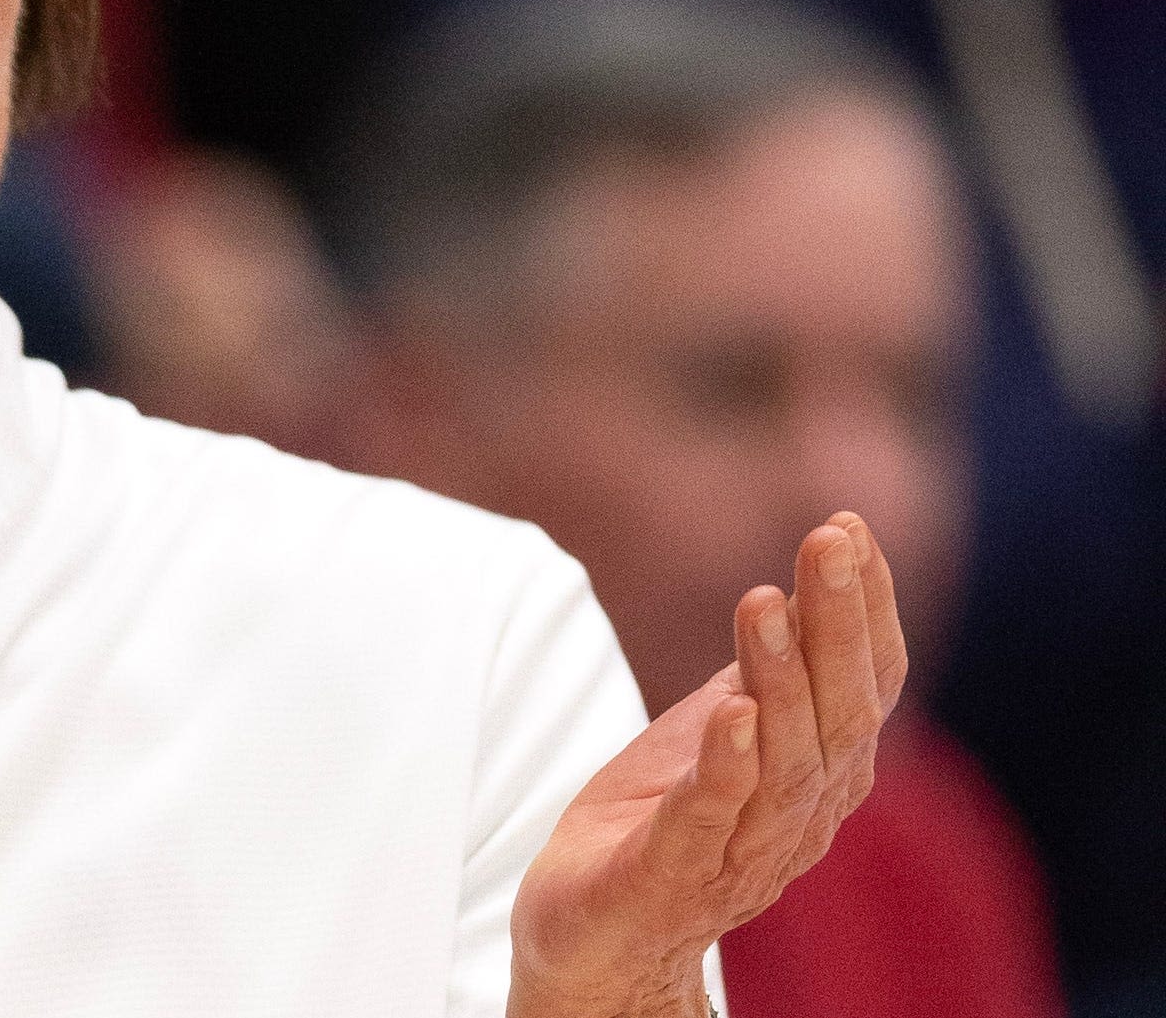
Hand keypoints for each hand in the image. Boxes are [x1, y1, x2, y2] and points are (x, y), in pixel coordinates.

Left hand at [509, 514, 905, 1017]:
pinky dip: (727, 765)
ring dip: (779, 675)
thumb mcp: (721, 727)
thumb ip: (769, 668)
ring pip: (783, 760)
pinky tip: (732, 712)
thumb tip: (811, 576)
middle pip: (839, 712)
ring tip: (764, 600)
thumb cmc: (664, 819)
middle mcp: (800, 812)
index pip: (866, 683)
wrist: (598, 935)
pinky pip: (710, 818)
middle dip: (838, 622)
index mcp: (821, 772)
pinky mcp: (672, 877)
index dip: (865, 608)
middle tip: (827, 540)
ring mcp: (741, 850)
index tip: (848, 528)